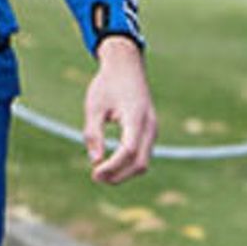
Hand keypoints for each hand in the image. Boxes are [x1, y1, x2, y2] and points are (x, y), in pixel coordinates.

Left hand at [85, 36, 156, 183]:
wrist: (126, 67)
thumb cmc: (107, 85)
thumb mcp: (94, 106)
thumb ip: (93, 133)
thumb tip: (94, 161)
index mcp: (136, 118)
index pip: (127, 151)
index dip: (112, 166)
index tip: (94, 173)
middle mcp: (149, 126)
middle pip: (140, 163)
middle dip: (119, 175)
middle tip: (96, 178)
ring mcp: (153, 130)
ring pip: (143, 161)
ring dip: (124, 172)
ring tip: (101, 174)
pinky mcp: (150, 131)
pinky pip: (143, 154)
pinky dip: (128, 163)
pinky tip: (111, 165)